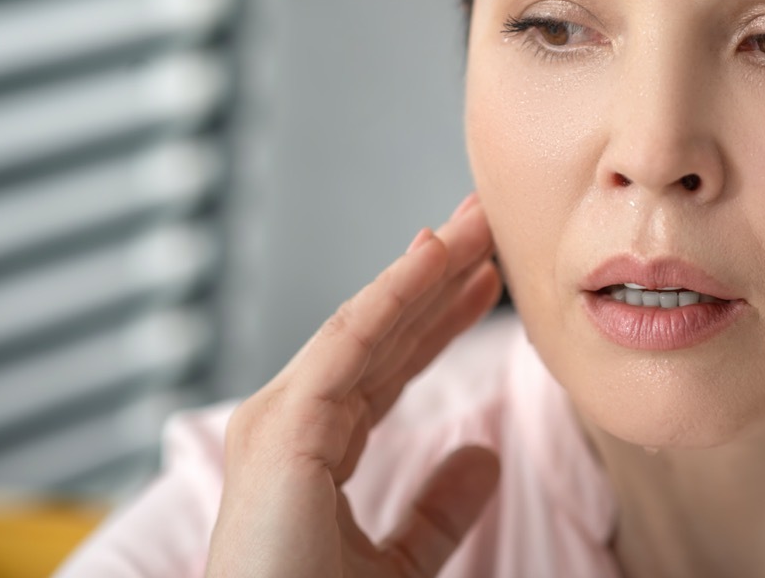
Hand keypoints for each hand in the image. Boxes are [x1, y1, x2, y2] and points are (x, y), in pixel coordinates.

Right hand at [205, 193, 503, 577]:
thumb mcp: (400, 565)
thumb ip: (437, 512)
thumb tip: (483, 459)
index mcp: (312, 448)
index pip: (386, 365)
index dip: (437, 317)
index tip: (485, 279)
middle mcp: (290, 423)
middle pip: (378, 332)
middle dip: (435, 275)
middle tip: (482, 222)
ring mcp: (280, 420)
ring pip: (367, 323)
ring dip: (424, 267)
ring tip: (474, 220)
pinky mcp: (284, 427)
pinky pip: (350, 343)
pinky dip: (393, 293)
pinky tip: (434, 254)